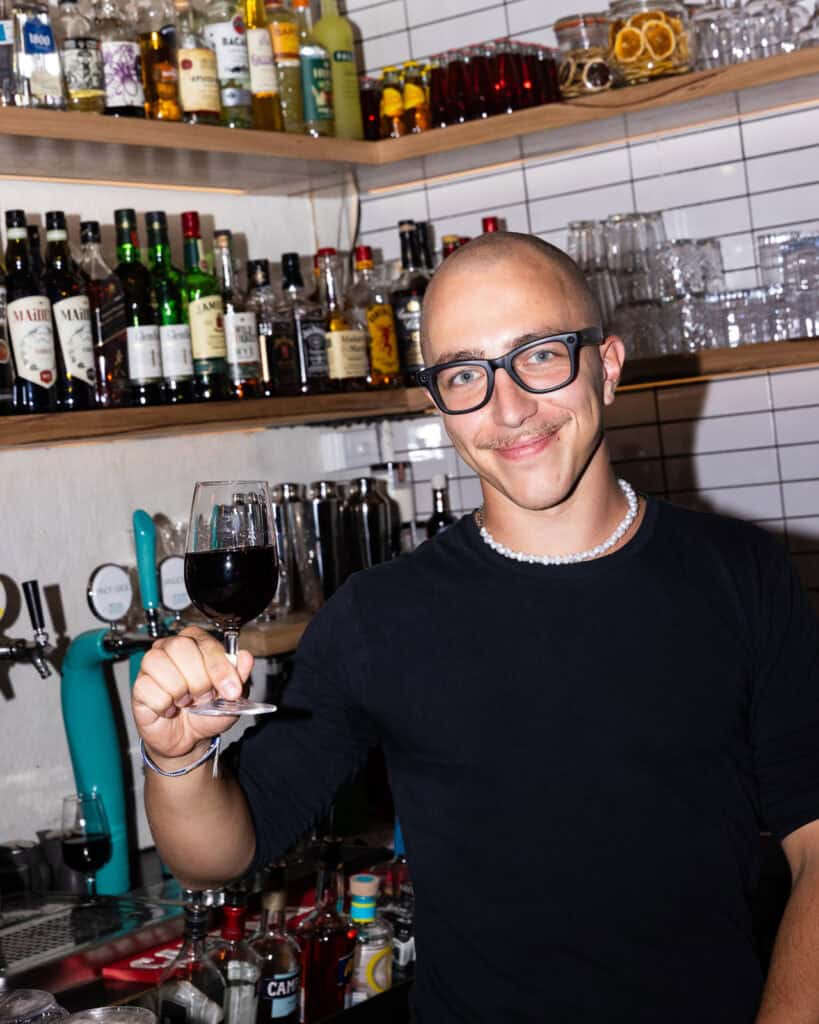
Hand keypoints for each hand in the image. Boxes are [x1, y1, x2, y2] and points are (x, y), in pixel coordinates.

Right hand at [131, 626, 253, 761]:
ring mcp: (151, 666)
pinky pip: (149, 689)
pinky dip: (164, 705)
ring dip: (180, 691)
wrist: (188, 739)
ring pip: (161, 665)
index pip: (205, 642)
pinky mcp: (139, 686)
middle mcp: (171, 648)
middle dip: (199, 679)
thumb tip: (245, 657)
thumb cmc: (207, 712)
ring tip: (186, 702)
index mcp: (196, 643)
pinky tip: (169, 709)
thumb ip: (239, 676)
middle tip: (204, 697)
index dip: (219, 667)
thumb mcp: (232, 697)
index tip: (231, 690)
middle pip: (181, 647)